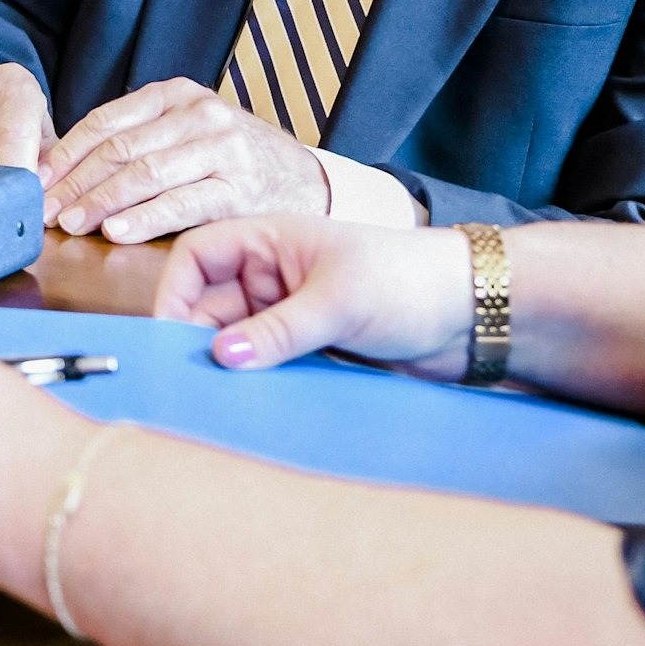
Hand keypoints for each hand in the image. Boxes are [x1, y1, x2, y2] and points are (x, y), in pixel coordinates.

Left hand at [43, 79, 326, 240]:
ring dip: (101, 202)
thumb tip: (62, 170)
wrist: (304, 182)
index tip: (36, 180)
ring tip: (71, 223)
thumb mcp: (184, 132)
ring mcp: (221, 148)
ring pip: (146, 175)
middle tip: (44, 210)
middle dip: (75, 183)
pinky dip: (144, 219)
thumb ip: (136, 141)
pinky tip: (117, 232)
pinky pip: (181, 204)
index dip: (66, 153)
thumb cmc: (229, 161)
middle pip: (120, 149)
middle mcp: (199, 114)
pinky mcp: (238, 187)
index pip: (106, 121)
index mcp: (176, 95)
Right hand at [153, 212, 471, 373]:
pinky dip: (256, 381)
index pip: (198, 257)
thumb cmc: (409, 283)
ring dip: (230, 365)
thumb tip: (221, 358)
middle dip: (199, 338)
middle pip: (209, 304)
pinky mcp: (308, 348)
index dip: (175, 292)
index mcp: (270, 241)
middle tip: (196, 379)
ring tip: (224, 396)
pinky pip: (266, 364)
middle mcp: (272, 275)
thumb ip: (279, 331)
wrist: (474, 315)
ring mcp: (289, 312)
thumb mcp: (340, 303)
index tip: (170, 337)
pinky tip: (252, 403)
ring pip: (236, 339)